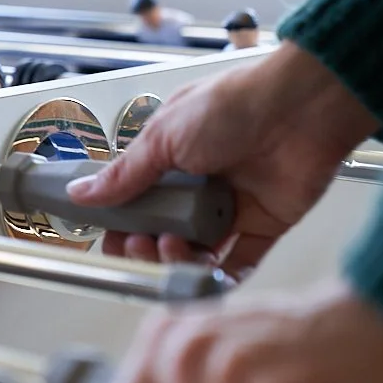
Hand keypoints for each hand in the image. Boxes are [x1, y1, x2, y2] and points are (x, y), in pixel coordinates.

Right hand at [67, 43, 376, 275]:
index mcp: (170, 159)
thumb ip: (124, 174)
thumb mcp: (162, 137)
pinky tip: (203, 278)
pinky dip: (221, 276)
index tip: (108, 236)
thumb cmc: (234, 104)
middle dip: (143, 245)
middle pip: (161, 231)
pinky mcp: (263, 226)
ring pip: (195, 251)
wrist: (300, 108)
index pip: (135, 202)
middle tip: (137, 244)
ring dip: (176, 258)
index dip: (119, 223)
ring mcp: (230, 207)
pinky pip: (239, 262)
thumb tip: (82, 193)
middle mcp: (198, 185)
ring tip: (170, 247)